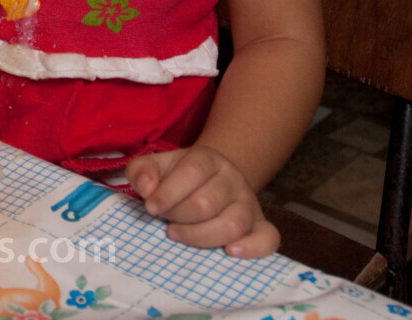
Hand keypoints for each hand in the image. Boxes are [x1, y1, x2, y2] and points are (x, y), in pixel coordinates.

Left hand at [124, 145, 279, 256]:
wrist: (209, 183)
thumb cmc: (176, 178)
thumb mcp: (154, 166)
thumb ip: (142, 171)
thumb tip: (147, 188)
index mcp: (208, 159)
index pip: (193, 171)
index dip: (169, 192)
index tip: (150, 207)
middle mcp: (233, 179)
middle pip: (208, 202)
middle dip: (179, 216)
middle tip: (166, 221)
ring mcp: (249, 203)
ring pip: (233, 224)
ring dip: (200, 236)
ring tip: (179, 235)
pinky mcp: (260, 225)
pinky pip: (268, 238)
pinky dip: (252, 248)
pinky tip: (229, 252)